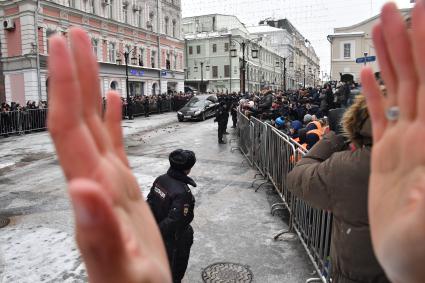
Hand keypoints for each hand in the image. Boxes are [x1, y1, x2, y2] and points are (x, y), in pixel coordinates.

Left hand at [48, 28, 170, 282]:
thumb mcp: (121, 266)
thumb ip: (99, 229)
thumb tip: (80, 187)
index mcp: (92, 190)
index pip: (69, 128)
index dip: (64, 85)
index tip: (63, 48)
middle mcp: (94, 179)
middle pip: (76, 116)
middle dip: (73, 72)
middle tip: (73, 36)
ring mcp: (107, 181)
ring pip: (93, 124)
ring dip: (88, 88)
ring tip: (88, 57)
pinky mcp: (122, 187)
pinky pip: (113, 143)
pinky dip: (110, 118)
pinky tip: (109, 101)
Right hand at [361, 2, 424, 282]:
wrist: (410, 265)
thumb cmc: (420, 256)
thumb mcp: (423, 235)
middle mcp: (423, 137)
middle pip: (419, 78)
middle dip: (410, 39)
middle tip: (396, 4)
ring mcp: (405, 144)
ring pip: (399, 90)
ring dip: (391, 57)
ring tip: (380, 26)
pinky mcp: (388, 155)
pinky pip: (380, 116)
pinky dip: (374, 92)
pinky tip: (367, 72)